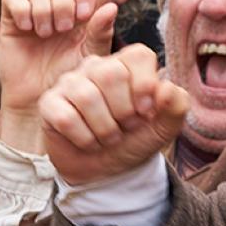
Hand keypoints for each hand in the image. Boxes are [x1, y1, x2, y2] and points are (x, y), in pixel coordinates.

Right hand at [0, 0, 117, 153]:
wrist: (39, 99)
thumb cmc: (69, 77)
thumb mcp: (90, 55)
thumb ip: (100, 31)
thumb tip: (112, 6)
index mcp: (82, 5)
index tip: (85, 14)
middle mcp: (58, 1)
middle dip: (64, 0)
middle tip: (64, 28)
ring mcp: (34, 7)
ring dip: (44, 5)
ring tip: (47, 32)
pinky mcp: (11, 17)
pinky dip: (21, 6)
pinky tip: (28, 28)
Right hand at [40, 45, 187, 185]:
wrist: (107, 170)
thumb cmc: (135, 139)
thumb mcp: (164, 127)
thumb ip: (177, 106)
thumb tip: (168, 87)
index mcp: (127, 63)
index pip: (138, 56)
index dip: (145, 87)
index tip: (146, 112)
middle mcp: (97, 66)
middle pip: (111, 75)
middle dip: (124, 112)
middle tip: (125, 127)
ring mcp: (70, 82)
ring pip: (86, 97)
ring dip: (104, 129)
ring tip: (109, 137)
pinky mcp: (49, 103)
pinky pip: (65, 116)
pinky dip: (83, 138)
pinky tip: (88, 141)